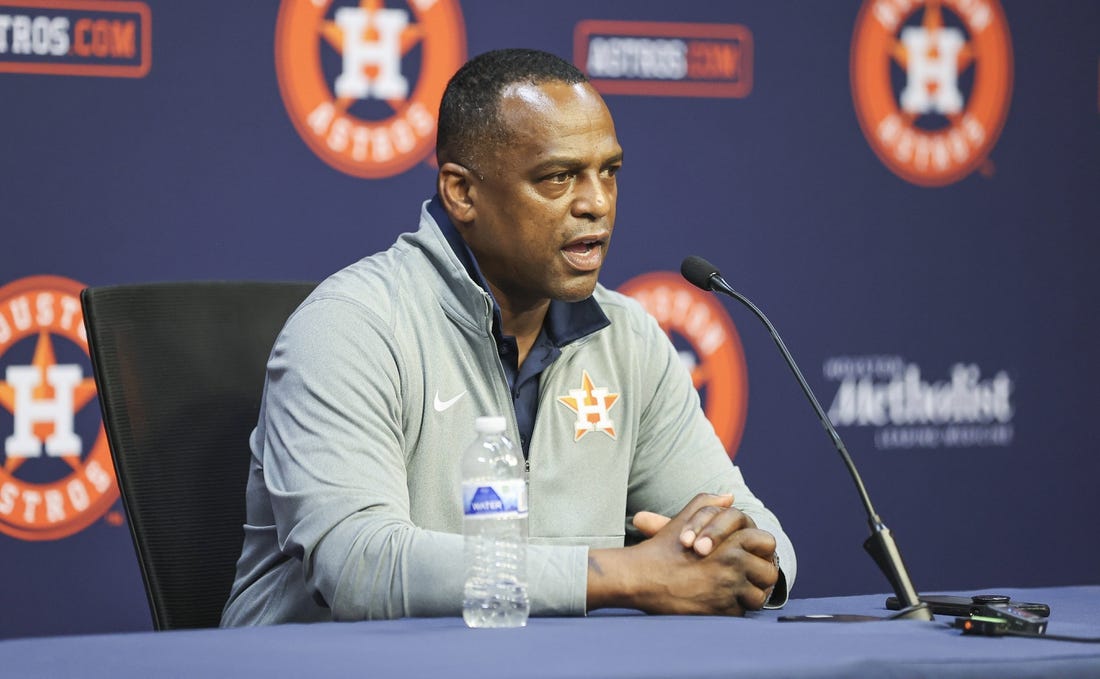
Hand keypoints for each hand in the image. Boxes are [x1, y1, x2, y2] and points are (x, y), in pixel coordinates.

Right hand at [588, 493, 778, 615]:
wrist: (638, 578)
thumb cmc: (662, 548)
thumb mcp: (684, 519)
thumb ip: (708, 504)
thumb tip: (729, 496)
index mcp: (730, 540)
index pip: (767, 543)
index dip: (761, 550)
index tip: (751, 556)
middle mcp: (733, 564)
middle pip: (769, 573)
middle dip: (760, 576)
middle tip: (747, 577)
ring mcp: (728, 589)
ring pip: (758, 596)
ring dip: (748, 595)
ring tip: (734, 591)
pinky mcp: (719, 612)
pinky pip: (741, 613)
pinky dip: (733, 609)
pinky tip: (718, 603)